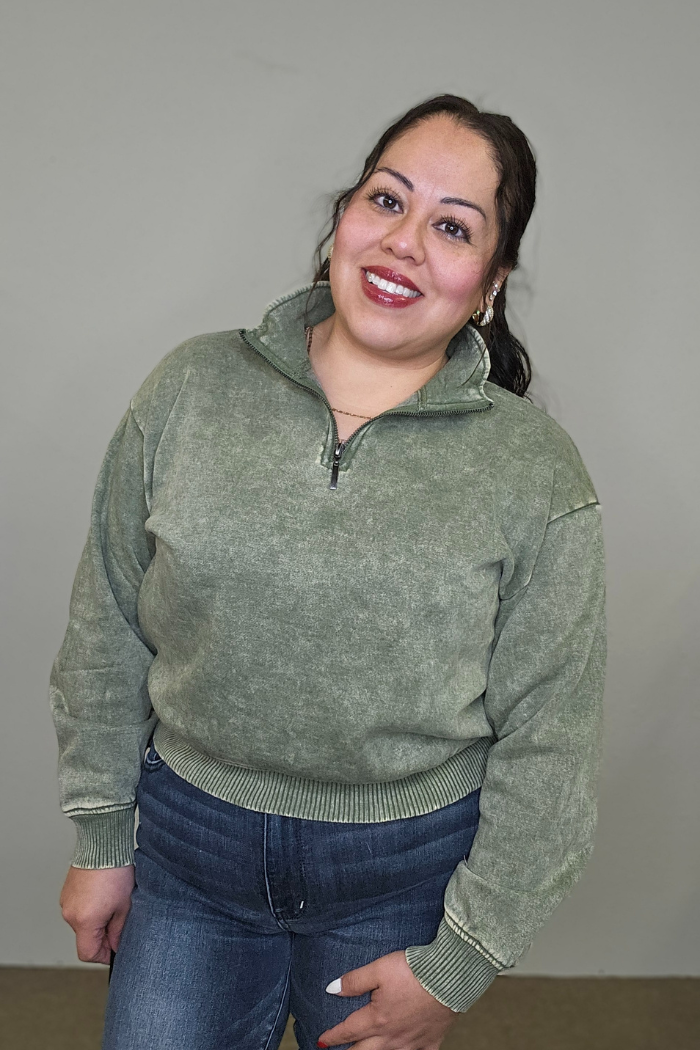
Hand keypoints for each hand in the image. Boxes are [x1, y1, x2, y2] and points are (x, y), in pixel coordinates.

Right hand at [59, 864, 134, 963]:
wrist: (103, 845)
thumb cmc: (116, 872)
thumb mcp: (124, 906)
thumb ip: (118, 931)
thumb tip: (115, 945)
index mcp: (84, 921)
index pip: (87, 953)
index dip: (102, 955)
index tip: (114, 949)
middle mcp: (70, 914)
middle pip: (84, 937)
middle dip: (102, 934)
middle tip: (118, 919)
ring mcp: (66, 902)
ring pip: (81, 923)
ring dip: (95, 920)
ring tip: (111, 901)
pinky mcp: (66, 892)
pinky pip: (77, 909)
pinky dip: (89, 908)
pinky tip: (102, 894)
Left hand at [316, 948, 458, 1049]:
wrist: (449, 977)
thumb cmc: (414, 970)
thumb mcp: (379, 969)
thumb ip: (354, 981)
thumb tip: (331, 989)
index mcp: (377, 1019)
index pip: (348, 1031)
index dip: (332, 1036)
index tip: (321, 1041)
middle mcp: (392, 1036)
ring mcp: (412, 1042)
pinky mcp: (431, 1041)